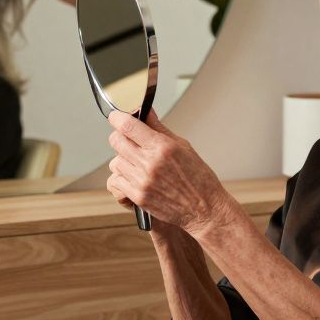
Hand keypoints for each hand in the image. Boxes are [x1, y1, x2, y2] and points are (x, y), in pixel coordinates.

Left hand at [105, 110, 232, 234]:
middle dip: (120, 137)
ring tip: (136, 162)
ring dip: (122, 159)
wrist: (204, 208)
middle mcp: (150, 163)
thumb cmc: (198, 177)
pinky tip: (134, 177)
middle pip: (117, 141)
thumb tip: (145, 111)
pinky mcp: (138, 197)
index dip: (117, 118)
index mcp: (162, 147)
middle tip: (128, 140)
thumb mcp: (182, 146)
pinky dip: (122, 177)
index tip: (116, 117)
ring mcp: (142, 181)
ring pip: (115, 161)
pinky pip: (116, 181)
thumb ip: (159, 128)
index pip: (128, 126)